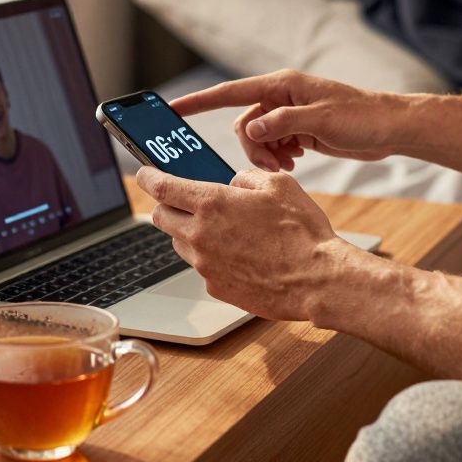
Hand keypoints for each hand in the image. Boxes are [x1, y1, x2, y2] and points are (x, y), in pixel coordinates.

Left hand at [135, 166, 358, 320]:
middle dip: (166, 206)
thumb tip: (234, 183)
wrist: (317, 280)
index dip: (147, 177)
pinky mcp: (216, 287)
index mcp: (212, 203)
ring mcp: (206, 265)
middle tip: (183, 201)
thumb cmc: (302, 233)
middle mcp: (200, 235)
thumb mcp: (278, 185)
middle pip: (160, 217)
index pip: (160, 187)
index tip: (144, 173)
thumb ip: (246, 178)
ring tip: (223, 230)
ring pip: (180, 243)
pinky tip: (240, 255)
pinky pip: (202, 267)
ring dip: (190, 233)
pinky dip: (212, 257)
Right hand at [171, 69, 408, 171]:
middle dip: (252, 149)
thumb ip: (282, 123)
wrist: (390, 128)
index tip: (171, 110)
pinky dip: (277, 158)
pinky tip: (296, 161)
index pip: (229, 92)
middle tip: (274, 166)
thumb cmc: (363, 116)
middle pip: (243, 124)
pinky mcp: (297, 131)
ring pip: (256, 139)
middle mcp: (281, 97)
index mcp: (282, 85)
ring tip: (289, 164)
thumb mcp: (322, 120)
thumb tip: (249, 129)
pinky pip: (271, 146)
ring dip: (266, 156)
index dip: (197, 101)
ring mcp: (288, 115)